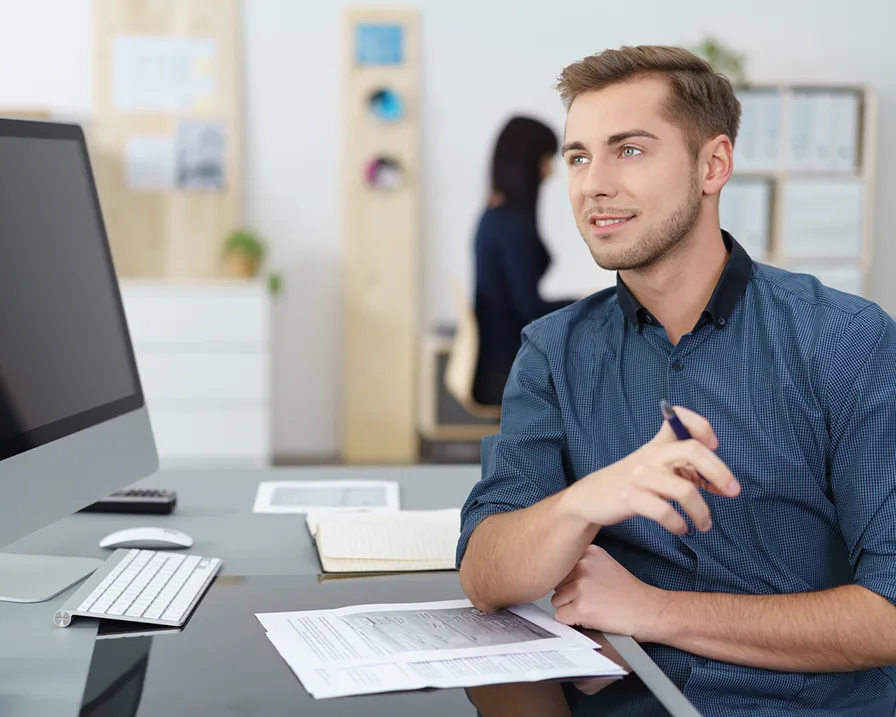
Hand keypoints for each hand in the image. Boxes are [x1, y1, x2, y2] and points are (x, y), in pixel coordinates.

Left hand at [551, 544, 661, 640]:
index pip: (562, 567)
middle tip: (593, 599)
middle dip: (569, 594)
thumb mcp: (605, 565)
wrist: (648, 610)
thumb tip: (554, 572)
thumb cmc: (630, 593)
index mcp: (589, 552)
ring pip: (556, 600)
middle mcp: (583, 565)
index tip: (588, 586)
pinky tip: (591, 617)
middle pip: (557, 583)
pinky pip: (561, 616)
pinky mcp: (580, 606)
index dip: (572, 581)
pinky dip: (572, 621)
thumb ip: (582, 564)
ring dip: (570, 608)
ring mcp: (581, 585)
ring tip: (594, 607)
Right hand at [567, 405, 739, 534]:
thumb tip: (724, 485)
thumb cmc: (632, 483)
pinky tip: (680, 528)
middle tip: (733, 491)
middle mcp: (651, 455)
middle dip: (719, 471)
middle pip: (692, 451)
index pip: (679, 419)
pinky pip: (664, 512)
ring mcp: (639, 476)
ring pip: (683, 490)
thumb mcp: (657, 468)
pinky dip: (678, 524)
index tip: (714, 445)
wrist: (592, 497)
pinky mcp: (630, 497)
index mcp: (658, 444)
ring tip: (704, 524)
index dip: (702, 427)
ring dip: (701, 512)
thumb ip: (688, 471)